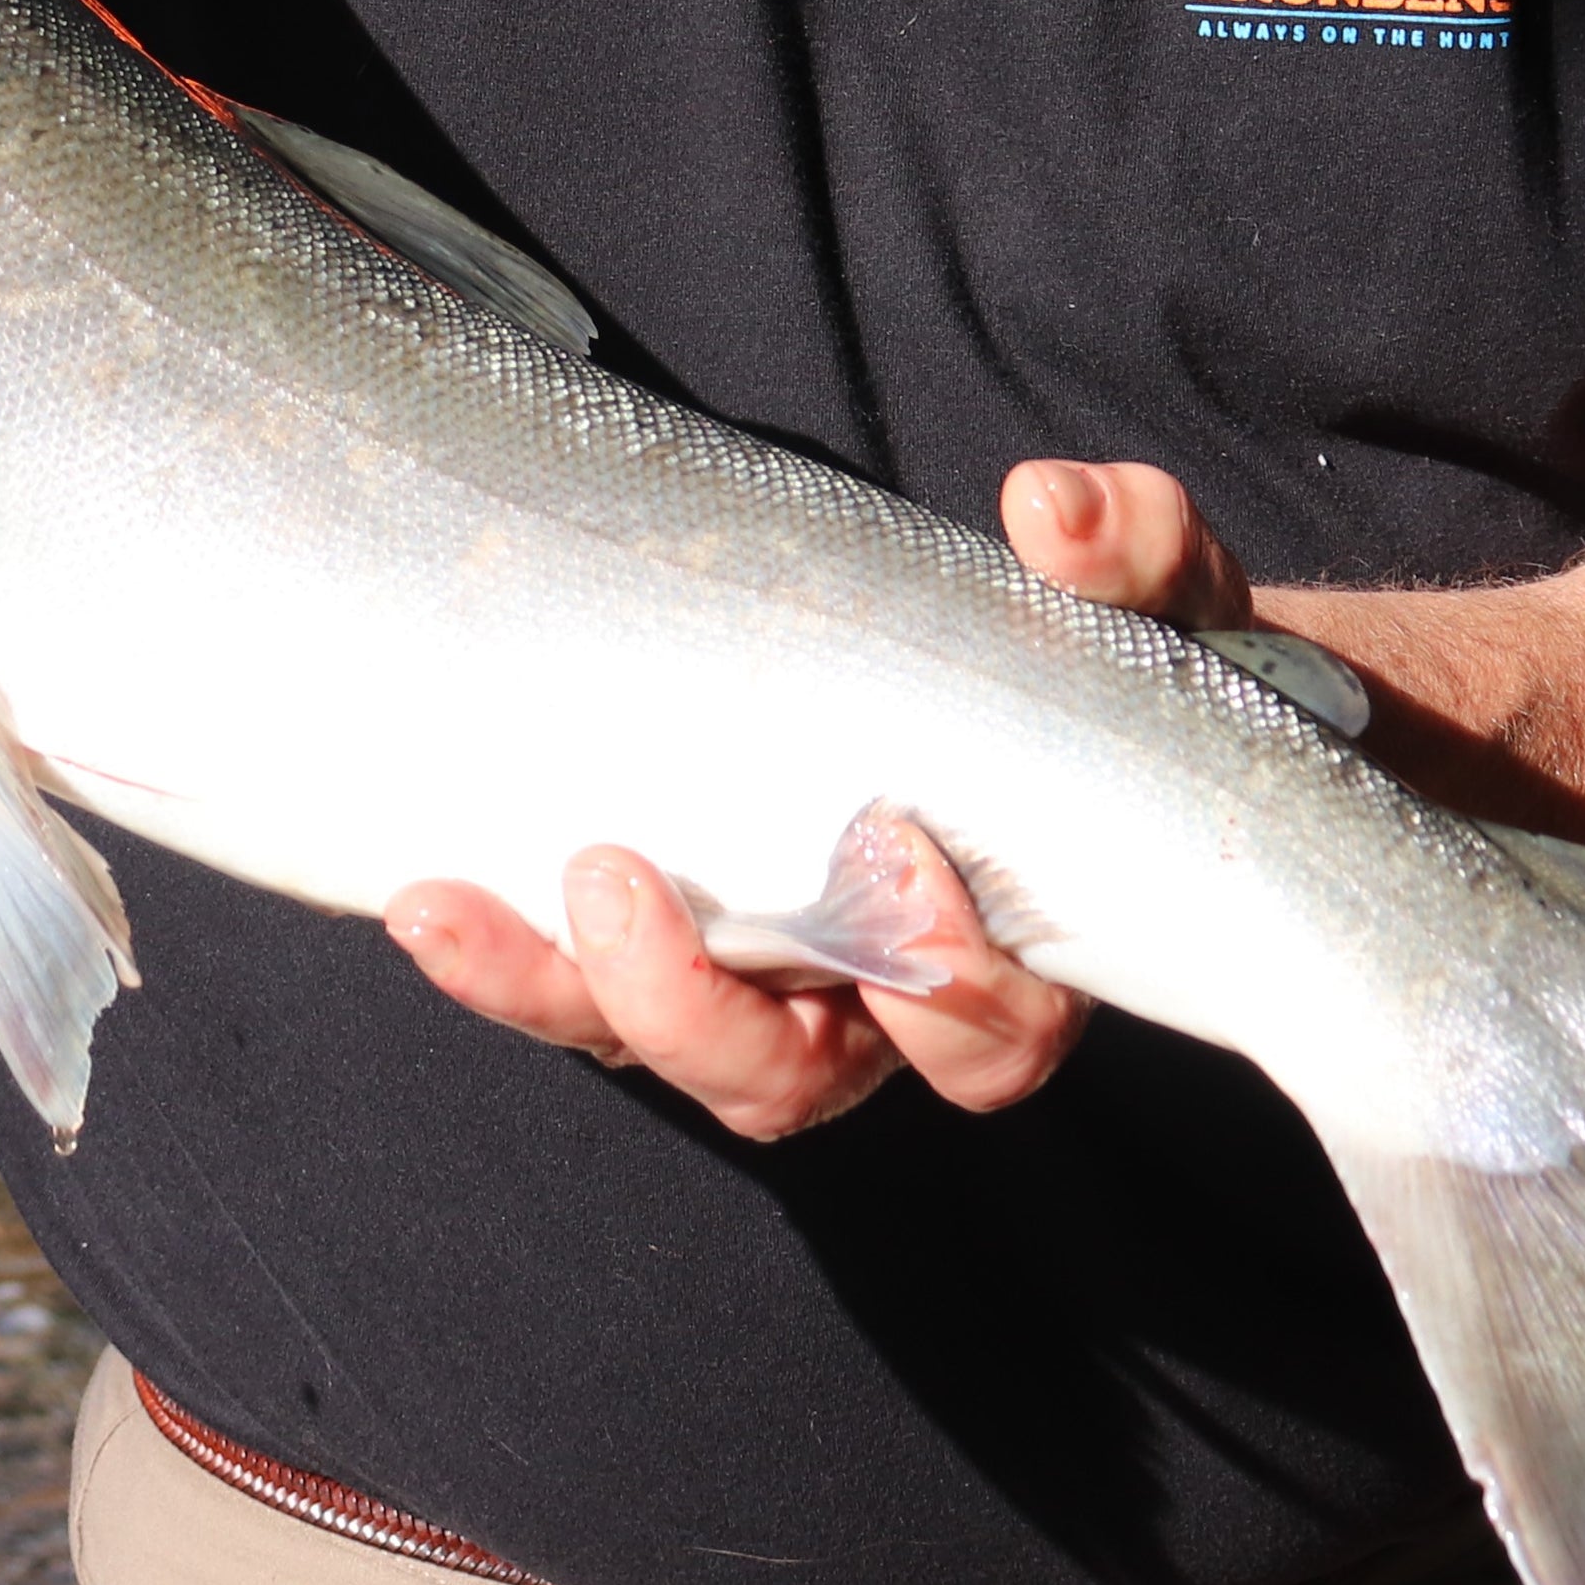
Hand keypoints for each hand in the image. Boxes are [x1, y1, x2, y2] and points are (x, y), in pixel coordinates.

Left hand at [378, 458, 1296, 1133]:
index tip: (901, 853)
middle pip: (785, 1076)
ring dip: (550, 991)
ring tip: (444, 909)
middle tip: (610, 879)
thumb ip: (1130, 553)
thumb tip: (1053, 509)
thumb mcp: (1160, 593)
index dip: (942, 984)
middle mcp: (884, 1002)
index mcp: (1022, 952)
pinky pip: (587, 981)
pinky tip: (424, 893)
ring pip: (660, 1042)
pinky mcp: (685, 924)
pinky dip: (509, 953)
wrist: (1068, 658)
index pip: (980, 1034)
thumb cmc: (1128, 653)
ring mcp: (775, 972)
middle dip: (687, 1004)